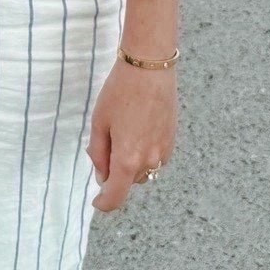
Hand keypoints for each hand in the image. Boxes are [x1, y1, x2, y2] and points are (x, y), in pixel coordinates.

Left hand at [87, 58, 177, 212]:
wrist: (150, 67)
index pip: (116, 197)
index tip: (97, 201)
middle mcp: (149, 161)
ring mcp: (164, 152)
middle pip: (129, 182)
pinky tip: (137, 128)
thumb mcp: (99, 122)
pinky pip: (155, 159)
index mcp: (127, 159)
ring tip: (123, 132)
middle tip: (105, 143)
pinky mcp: (172, 141)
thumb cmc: (120, 92)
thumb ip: (99, 154)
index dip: (104, 203)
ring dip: (131, 163)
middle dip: (115, 172)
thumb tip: (102, 175)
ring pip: (143, 171)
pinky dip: (144, 153)